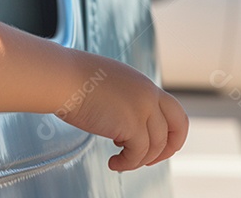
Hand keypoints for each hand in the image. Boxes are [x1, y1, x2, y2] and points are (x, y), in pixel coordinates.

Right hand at [57, 56, 187, 171]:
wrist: (62, 77)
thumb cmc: (73, 79)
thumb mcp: (109, 82)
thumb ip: (124, 98)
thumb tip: (124, 121)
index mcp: (143, 84)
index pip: (172, 109)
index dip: (169, 130)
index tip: (157, 142)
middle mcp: (148, 94)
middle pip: (178, 125)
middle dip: (169, 147)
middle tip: (151, 159)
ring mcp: (142, 109)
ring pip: (156, 146)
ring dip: (139, 159)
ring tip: (121, 161)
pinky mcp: (132, 125)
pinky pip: (138, 154)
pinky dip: (127, 163)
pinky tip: (114, 162)